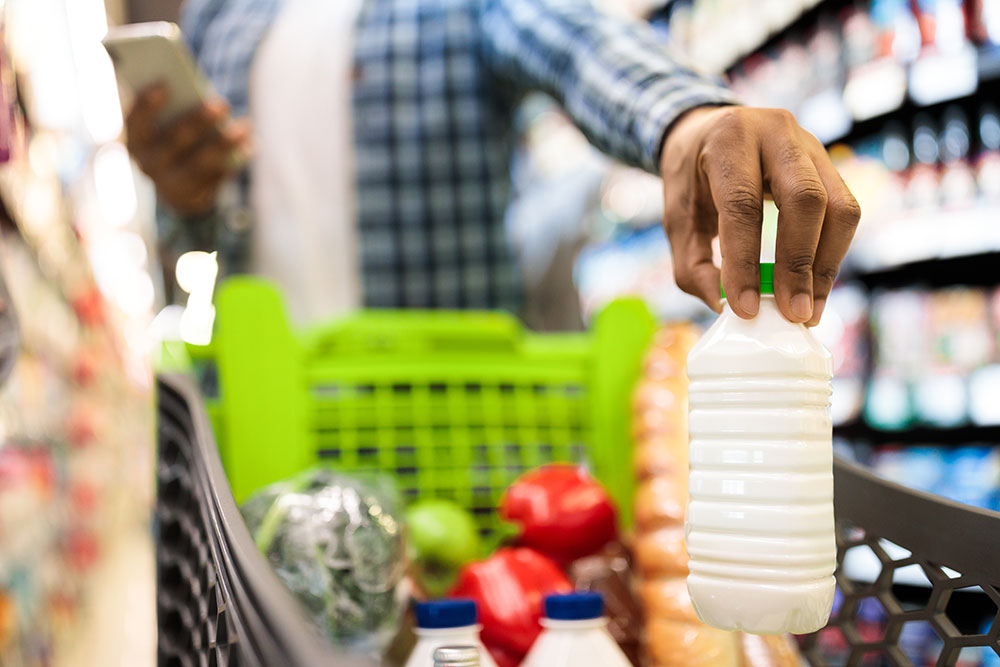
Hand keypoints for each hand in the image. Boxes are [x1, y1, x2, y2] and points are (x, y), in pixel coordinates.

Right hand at [125, 84, 250, 216]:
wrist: (178, 189)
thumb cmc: (176, 140)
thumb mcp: (170, 125)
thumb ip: (179, 110)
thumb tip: (207, 99)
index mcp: (136, 139)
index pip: (135, 121)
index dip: (146, 104)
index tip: (163, 84)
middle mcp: (148, 162)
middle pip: (174, 140)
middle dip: (199, 120)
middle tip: (223, 103)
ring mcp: (170, 182)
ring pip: (200, 162)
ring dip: (224, 143)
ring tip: (245, 126)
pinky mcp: (193, 196)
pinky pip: (216, 177)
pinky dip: (234, 159)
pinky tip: (249, 144)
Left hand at [660, 106, 860, 325]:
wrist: (707, 131)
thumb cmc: (691, 179)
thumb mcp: (677, 219)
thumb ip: (693, 266)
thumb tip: (726, 307)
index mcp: (728, 139)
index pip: (742, 203)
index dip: (745, 261)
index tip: (746, 309)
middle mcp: (776, 132)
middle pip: (804, 199)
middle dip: (799, 263)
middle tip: (792, 314)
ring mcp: (810, 144)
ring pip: (838, 207)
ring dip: (825, 266)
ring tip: (809, 310)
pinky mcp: (829, 163)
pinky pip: (845, 212)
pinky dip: (832, 255)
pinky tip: (815, 288)